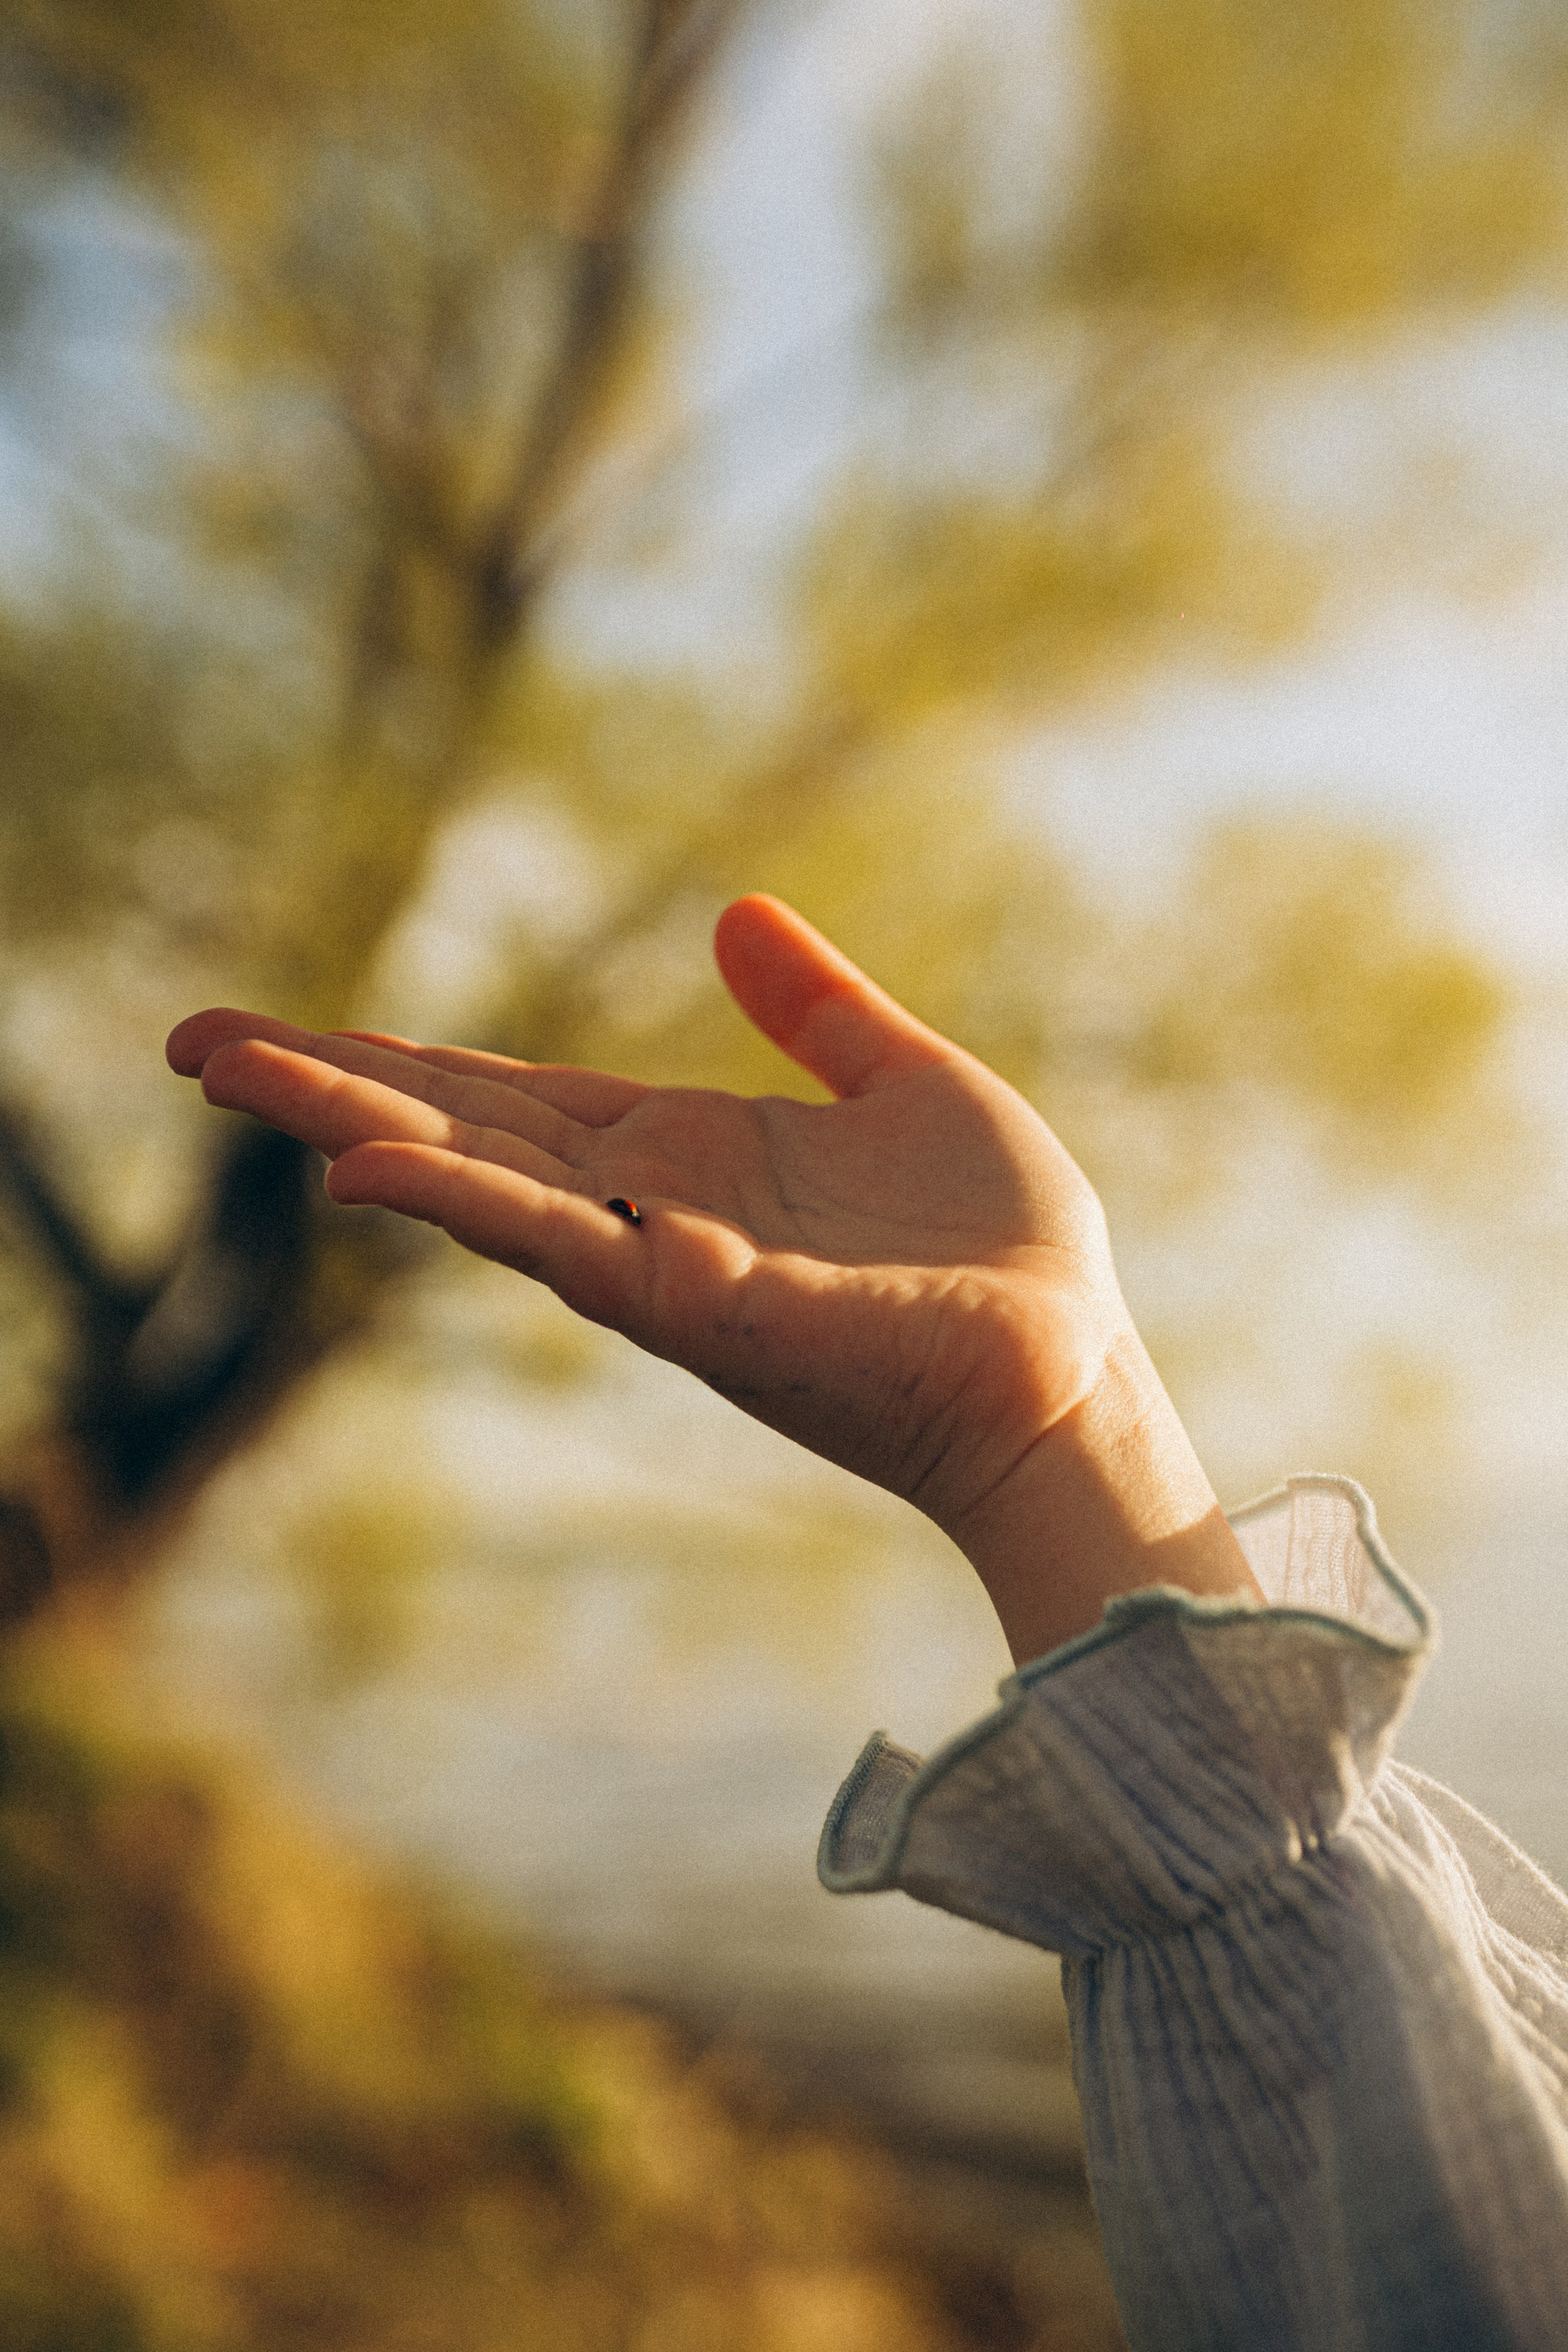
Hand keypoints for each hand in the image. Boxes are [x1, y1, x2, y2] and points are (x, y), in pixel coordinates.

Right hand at [167, 895, 1256, 1658]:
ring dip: (365, 1136)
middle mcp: (649, 1212)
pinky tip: (391, 1180)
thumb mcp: (904, 1083)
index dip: (387, 1060)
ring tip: (245, 1080)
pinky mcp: (723, 1313)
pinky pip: (587, 1254)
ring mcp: (673, 1266)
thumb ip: (815, 1010)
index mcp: (680, 1155)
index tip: (269, 1031)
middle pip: (458, 1138)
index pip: (502, 1099)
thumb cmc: (997, 1251)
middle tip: (190, 1042)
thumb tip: (736, 910)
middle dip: (325, 1092)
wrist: (1070, 1372)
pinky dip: (487, 1216)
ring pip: (490, 1191)